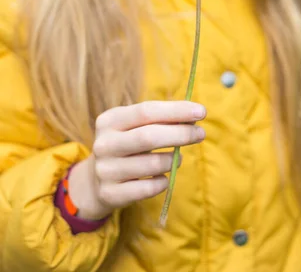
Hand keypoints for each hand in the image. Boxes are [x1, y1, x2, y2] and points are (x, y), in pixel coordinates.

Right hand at [68, 101, 205, 219]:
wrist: (95, 179)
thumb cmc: (126, 145)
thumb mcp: (135, 127)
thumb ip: (160, 120)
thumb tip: (194, 117)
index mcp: (110, 120)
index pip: (146, 111)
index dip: (176, 111)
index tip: (201, 111)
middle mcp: (104, 143)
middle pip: (149, 136)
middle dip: (180, 134)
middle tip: (200, 133)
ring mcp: (105, 170)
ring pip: (152, 164)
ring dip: (173, 160)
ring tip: (178, 157)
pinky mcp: (110, 194)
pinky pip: (149, 188)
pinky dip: (163, 181)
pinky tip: (163, 177)